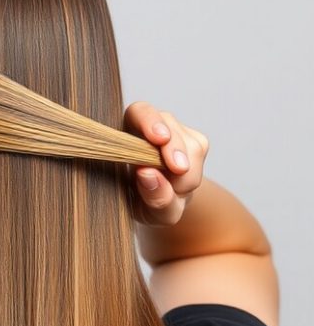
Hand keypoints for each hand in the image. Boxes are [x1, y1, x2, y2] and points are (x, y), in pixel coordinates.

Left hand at [123, 101, 208, 226]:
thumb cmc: (146, 205)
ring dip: (188, 169)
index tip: (159, 138)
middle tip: (178, 169)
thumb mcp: (148, 212)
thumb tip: (149, 173)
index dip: (150, 121)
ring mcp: (174, 132)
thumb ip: (153, 197)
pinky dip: (195, 172)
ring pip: (190, 142)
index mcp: (126, 135)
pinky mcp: (194, 140)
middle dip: (176, 148)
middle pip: (169, 126)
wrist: (162, 206)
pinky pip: (200, 149)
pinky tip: (182, 186)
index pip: (139, 113)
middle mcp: (150, 128)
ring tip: (175, 190)